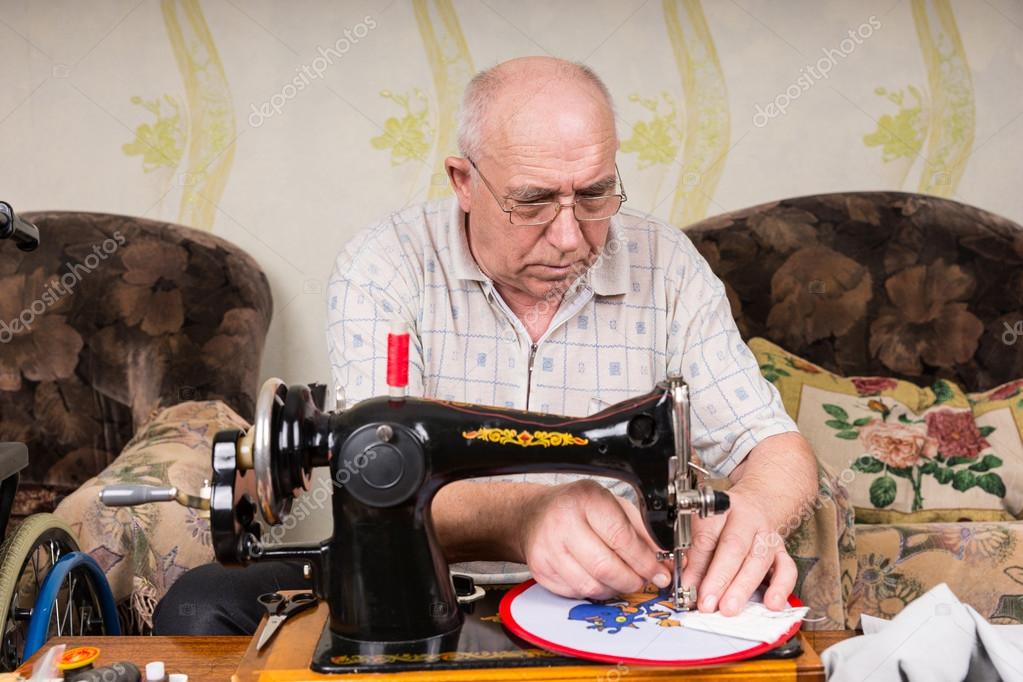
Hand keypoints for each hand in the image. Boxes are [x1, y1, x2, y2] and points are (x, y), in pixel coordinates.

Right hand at [518, 480, 672, 599]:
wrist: (535, 514)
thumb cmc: (577, 507)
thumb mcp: (612, 504)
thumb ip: (640, 530)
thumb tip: (665, 559)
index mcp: (585, 499)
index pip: (621, 538)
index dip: (645, 560)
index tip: (660, 572)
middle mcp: (562, 522)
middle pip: (605, 566)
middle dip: (632, 580)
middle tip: (643, 580)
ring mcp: (548, 548)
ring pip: (591, 585)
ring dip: (615, 589)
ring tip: (623, 580)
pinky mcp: (541, 570)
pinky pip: (576, 592)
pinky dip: (595, 592)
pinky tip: (601, 580)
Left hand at [683, 484, 797, 615]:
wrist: (753, 506)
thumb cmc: (722, 522)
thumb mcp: (703, 528)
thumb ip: (695, 554)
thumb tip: (687, 584)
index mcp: (720, 509)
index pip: (708, 535)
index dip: (697, 564)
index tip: (687, 586)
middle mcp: (747, 519)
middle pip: (734, 547)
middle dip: (719, 579)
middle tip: (707, 602)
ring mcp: (767, 535)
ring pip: (758, 560)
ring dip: (742, 588)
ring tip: (729, 608)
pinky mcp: (783, 551)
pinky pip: (787, 569)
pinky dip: (780, 588)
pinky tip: (771, 604)